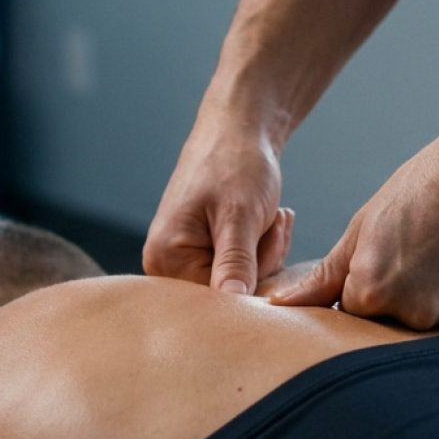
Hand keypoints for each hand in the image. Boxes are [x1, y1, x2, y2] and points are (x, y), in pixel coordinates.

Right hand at [144, 126, 293, 293]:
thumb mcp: (239, 216)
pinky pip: (243, 270)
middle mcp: (167, 266)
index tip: (267, 232)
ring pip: (242, 283)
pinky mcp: (204, 254)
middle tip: (273, 220)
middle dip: (262, 261)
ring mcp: (185, 261)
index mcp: (165, 258)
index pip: (217, 299)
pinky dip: (263, 248)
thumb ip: (235, 263)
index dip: (254, 275)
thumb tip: (232, 307)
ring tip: (271, 215)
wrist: (237, 132)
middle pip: (229, 294)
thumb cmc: (234, 164)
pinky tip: (267, 220)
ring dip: (267, 252)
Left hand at [269, 127, 438, 328]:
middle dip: (406, 300)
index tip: (389, 259)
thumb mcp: (365, 227)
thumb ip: (324, 278)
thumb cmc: (424, 187)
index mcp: (371, 292)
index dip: (369, 289)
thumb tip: (278, 305)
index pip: (356, 316)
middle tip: (425, 252)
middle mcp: (416, 315)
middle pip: (398, 328)